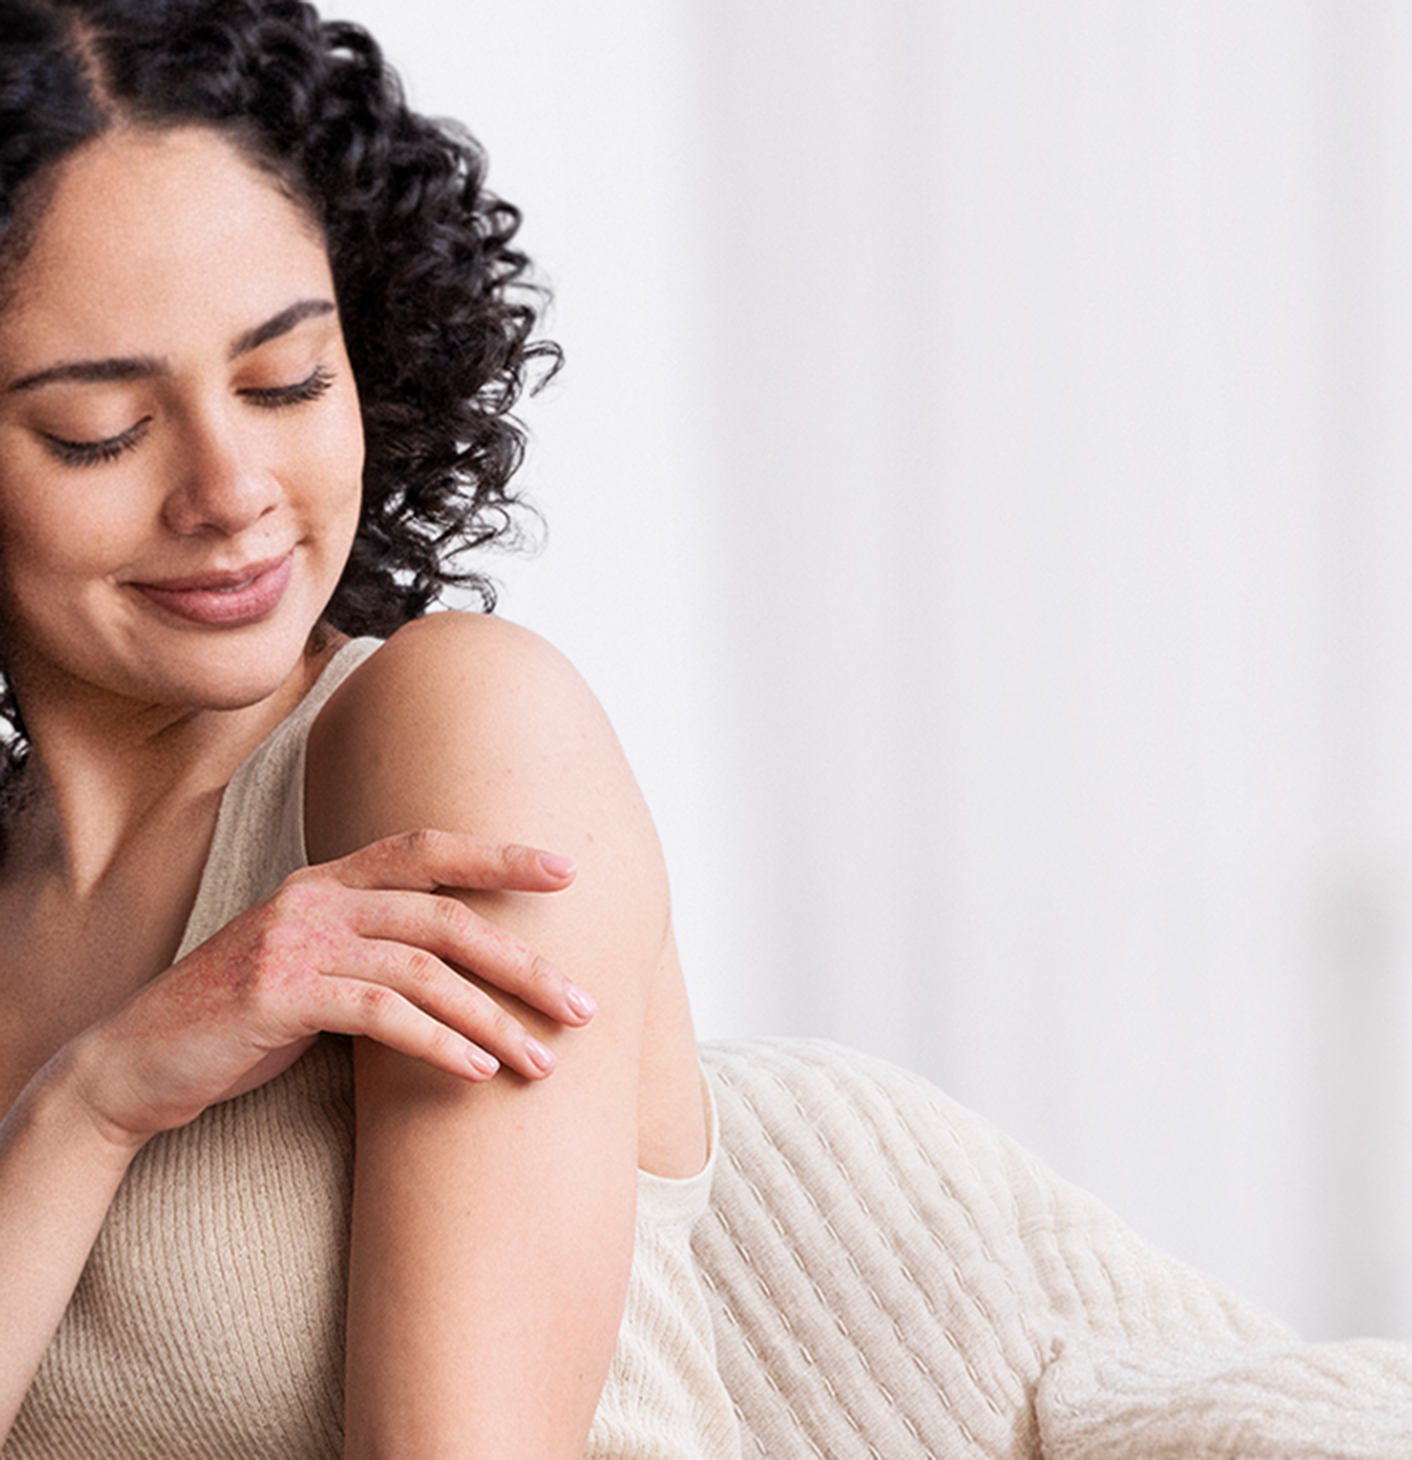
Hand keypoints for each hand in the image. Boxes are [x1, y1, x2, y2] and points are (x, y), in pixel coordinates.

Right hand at [64, 830, 593, 1148]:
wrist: (135, 1065)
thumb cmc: (242, 1022)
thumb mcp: (315, 970)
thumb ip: (377, 955)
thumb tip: (472, 975)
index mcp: (327, 881)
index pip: (427, 850)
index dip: (500, 854)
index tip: (569, 868)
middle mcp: (315, 898)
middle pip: (446, 917)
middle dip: (524, 961)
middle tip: (583, 1005)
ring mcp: (293, 943)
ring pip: (424, 970)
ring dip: (493, 1019)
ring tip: (543, 1061)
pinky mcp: (276, 995)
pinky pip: (380, 1014)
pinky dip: (437, 1042)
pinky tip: (475, 1072)